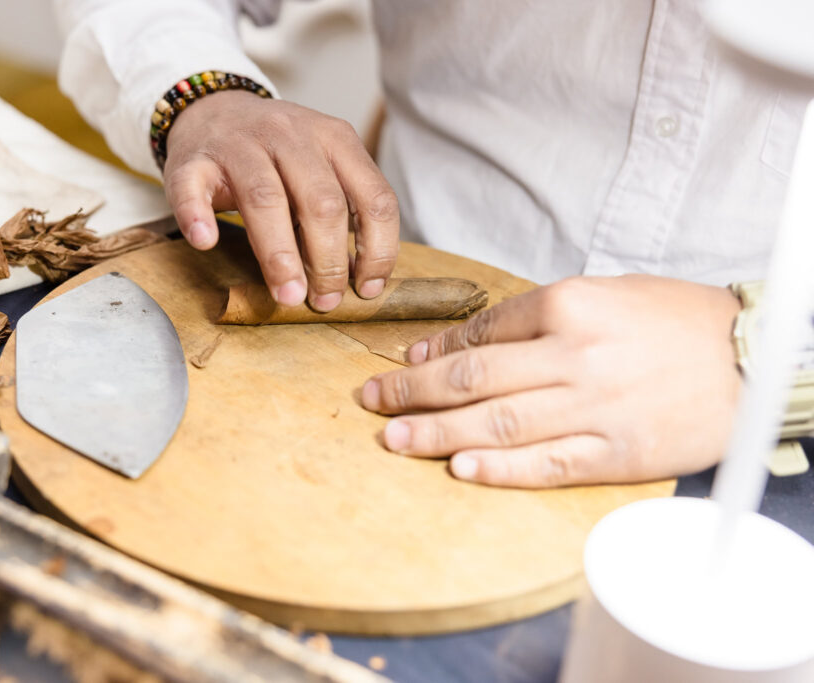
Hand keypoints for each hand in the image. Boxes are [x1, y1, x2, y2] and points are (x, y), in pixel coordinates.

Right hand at [164, 90, 398, 310]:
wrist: (214, 111)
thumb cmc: (274, 156)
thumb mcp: (320, 168)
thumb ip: (340, 213)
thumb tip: (357, 279)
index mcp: (335, 138)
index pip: (373, 197)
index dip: (376, 249)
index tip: (366, 289)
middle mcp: (291, 134)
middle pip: (321, 202)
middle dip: (328, 260)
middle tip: (324, 301)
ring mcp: (239, 143)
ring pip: (264, 198)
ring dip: (278, 254)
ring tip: (287, 294)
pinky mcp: (193, 158)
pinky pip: (192, 186)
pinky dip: (197, 215)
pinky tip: (206, 242)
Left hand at [360, 275, 742, 486]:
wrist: (750, 358)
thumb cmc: (673, 321)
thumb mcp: (602, 294)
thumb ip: (531, 317)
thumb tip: (462, 342)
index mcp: (570, 306)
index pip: (482, 333)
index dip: (433, 353)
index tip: (403, 365)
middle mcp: (575, 356)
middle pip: (473, 379)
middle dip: (412, 392)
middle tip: (371, 401)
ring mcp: (595, 409)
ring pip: (496, 424)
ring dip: (436, 433)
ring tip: (392, 438)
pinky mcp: (617, 453)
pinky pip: (546, 464)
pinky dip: (499, 469)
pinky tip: (458, 469)